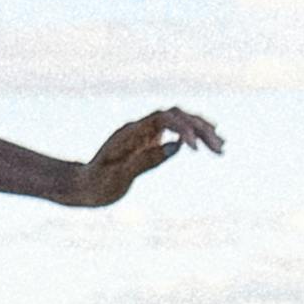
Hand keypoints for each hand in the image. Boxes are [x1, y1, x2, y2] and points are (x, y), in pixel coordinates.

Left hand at [58, 105, 223, 207]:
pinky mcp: (149, 142)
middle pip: (176, 116)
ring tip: (221, 146)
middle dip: (199, 128)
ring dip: (200, 130)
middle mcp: (140, 128)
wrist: (83, 187)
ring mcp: (145, 133)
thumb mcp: (119, 176)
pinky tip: (208, 143)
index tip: (196, 149)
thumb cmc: (96, 184)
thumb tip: (176, 148)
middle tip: (219, 148)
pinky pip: (175, 132)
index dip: (183, 129)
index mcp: (131, 132)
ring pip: (178, 122)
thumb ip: (146, 160)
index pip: (164, 119)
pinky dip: (193, 136)